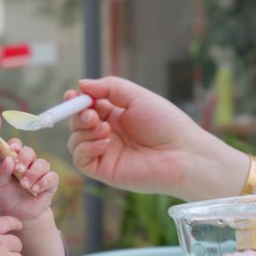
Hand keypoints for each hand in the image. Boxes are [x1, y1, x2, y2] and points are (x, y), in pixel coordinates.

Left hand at [0, 138, 58, 219]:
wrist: (17, 215)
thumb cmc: (6, 198)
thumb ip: (1, 172)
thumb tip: (8, 159)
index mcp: (12, 160)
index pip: (15, 145)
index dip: (15, 144)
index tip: (12, 149)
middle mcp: (27, 163)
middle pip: (29, 151)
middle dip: (24, 158)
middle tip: (18, 170)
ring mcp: (40, 172)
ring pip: (42, 163)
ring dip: (33, 173)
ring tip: (25, 186)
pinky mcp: (50, 183)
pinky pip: (52, 176)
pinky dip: (44, 181)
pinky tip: (35, 189)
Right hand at [66, 76, 210, 195]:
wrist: (182, 154)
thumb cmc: (166, 123)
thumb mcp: (137, 96)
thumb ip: (108, 87)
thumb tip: (81, 85)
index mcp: (115, 115)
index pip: (86, 107)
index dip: (76, 101)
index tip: (73, 95)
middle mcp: (107, 134)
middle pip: (77, 123)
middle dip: (78, 116)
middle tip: (92, 115)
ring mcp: (104, 153)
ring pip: (74, 141)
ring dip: (84, 132)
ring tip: (105, 129)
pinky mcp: (103, 170)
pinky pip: (80, 159)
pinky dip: (86, 148)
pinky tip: (104, 142)